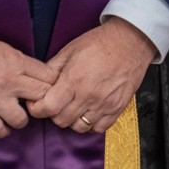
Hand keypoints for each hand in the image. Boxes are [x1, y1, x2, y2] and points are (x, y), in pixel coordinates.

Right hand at [0, 29, 58, 138]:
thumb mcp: (4, 49)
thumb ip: (21, 63)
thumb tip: (38, 75)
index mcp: (17, 62)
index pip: (50, 77)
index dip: (53, 84)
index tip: (49, 89)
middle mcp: (9, 81)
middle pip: (42, 97)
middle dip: (42, 102)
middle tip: (34, 104)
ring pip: (21, 120)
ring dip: (20, 120)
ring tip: (16, 115)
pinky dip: (2, 130)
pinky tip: (1, 125)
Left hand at [27, 17, 156, 132]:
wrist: (131, 40)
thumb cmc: (101, 42)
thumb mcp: (70, 49)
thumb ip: (52, 69)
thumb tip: (39, 83)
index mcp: (74, 79)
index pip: (48, 108)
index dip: (38, 108)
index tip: (38, 103)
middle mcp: (88, 95)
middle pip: (61, 120)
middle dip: (54, 113)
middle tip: (57, 101)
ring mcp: (104, 103)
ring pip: (78, 127)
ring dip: (72, 119)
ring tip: (74, 106)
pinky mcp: (117, 107)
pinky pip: (98, 128)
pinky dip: (91, 124)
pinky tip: (89, 111)